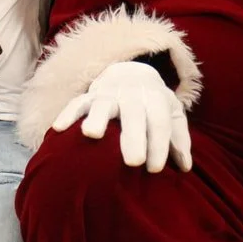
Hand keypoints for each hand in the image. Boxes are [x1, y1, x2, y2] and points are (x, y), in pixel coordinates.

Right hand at [51, 61, 191, 172]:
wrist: (131, 71)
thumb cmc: (153, 104)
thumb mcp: (171, 114)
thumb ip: (179, 139)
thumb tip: (185, 167)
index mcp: (155, 97)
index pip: (159, 121)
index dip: (159, 144)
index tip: (154, 170)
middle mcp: (131, 93)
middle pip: (134, 114)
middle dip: (134, 136)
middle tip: (134, 162)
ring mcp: (108, 93)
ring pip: (103, 104)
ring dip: (97, 118)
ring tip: (92, 134)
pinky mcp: (89, 95)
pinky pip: (77, 103)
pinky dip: (68, 114)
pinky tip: (57, 128)